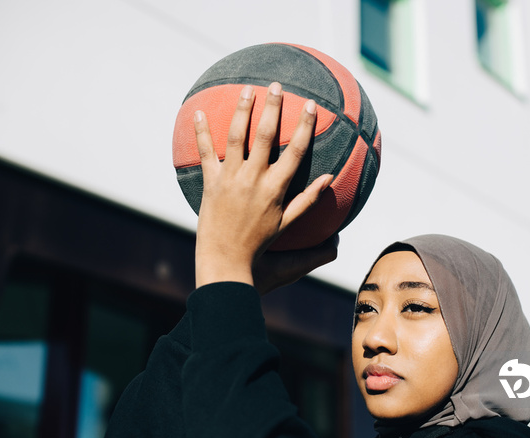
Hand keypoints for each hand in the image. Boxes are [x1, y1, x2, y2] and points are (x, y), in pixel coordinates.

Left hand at [193, 82, 333, 288]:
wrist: (226, 259)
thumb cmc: (259, 243)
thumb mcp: (288, 223)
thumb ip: (308, 199)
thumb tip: (329, 179)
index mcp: (276, 188)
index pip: (295, 151)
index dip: (305, 126)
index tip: (312, 105)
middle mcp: (254, 179)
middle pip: (265, 135)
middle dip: (273, 107)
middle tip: (277, 86)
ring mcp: (230, 178)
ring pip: (236, 136)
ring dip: (242, 110)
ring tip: (247, 89)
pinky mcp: (210, 182)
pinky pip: (204, 152)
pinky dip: (201, 131)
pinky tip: (199, 112)